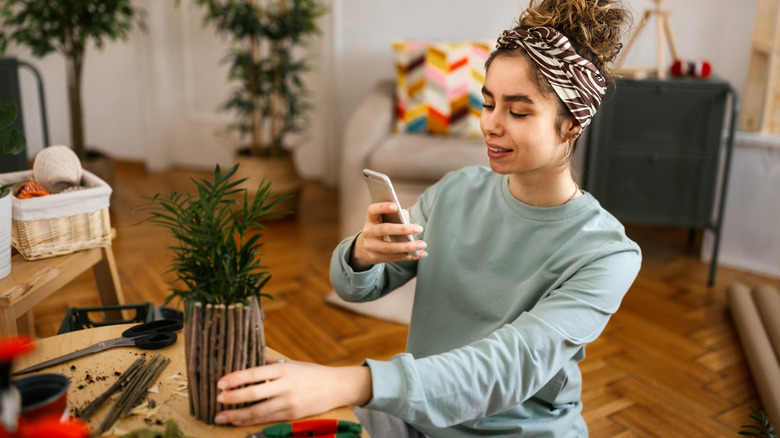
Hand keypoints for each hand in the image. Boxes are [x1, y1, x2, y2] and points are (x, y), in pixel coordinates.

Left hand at [214, 359, 371, 425]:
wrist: (337, 387)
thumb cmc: (312, 373)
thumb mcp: (293, 364)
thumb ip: (272, 364)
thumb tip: (250, 360)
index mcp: (284, 370)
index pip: (255, 373)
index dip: (236, 378)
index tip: (220, 382)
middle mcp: (286, 386)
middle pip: (254, 394)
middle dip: (233, 397)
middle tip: (217, 398)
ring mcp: (289, 402)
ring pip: (258, 411)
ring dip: (237, 414)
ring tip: (220, 416)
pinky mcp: (292, 414)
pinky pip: (267, 419)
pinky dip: (250, 420)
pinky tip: (238, 420)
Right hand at [350, 202, 427, 270]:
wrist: (366, 248)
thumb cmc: (382, 228)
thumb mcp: (385, 221)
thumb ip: (398, 217)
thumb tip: (408, 222)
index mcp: (371, 219)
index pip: (373, 210)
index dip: (382, 207)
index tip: (395, 206)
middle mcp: (368, 232)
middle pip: (384, 229)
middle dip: (402, 229)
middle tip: (419, 228)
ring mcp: (370, 246)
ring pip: (390, 247)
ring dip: (408, 247)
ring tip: (422, 244)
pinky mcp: (375, 258)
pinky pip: (394, 258)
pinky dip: (408, 256)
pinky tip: (420, 254)